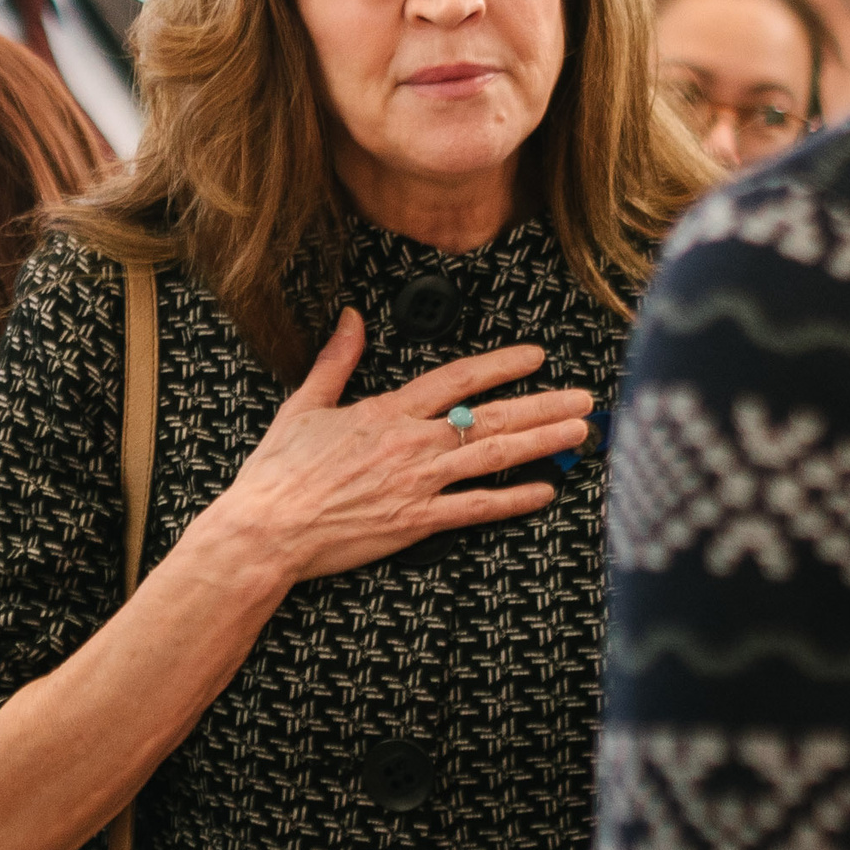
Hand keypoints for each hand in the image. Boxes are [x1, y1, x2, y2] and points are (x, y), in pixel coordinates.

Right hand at [201, 311, 592, 590]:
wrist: (266, 531)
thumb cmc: (277, 475)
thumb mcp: (304, 405)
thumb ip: (336, 360)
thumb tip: (350, 318)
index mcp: (385, 412)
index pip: (457, 379)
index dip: (501, 365)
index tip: (534, 356)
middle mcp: (410, 443)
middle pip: (490, 416)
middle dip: (542, 405)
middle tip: (583, 399)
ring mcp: (417, 483)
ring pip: (492, 455)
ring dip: (541, 442)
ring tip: (579, 432)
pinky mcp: (416, 522)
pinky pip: (476, 508)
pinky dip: (512, 499)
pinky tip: (544, 490)